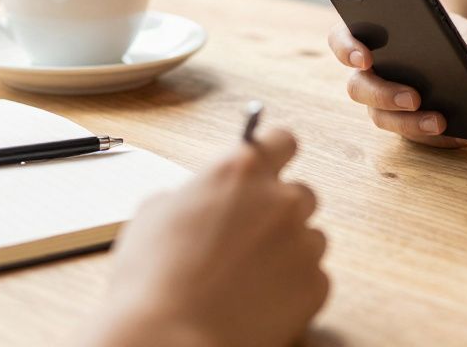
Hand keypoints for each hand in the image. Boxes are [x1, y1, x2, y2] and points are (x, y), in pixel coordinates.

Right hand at [88, 129, 328, 346]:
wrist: (167, 339)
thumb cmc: (151, 280)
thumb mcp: (155, 214)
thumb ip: (193, 194)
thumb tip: (200, 199)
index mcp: (241, 171)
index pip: (282, 140)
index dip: (275, 155)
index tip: (270, 168)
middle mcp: (280, 199)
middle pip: (301, 195)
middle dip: (280, 213)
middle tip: (249, 239)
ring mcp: (302, 243)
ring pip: (310, 238)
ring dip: (288, 252)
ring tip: (248, 279)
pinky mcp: (315, 285)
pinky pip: (313, 278)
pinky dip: (293, 289)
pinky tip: (259, 303)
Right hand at [327, 15, 466, 148]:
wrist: (460, 58)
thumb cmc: (451, 34)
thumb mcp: (464, 28)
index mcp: (369, 38)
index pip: (341, 39)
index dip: (346, 49)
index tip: (365, 58)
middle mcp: (367, 73)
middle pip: (358, 87)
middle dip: (384, 95)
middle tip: (413, 98)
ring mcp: (381, 101)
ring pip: (380, 117)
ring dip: (409, 123)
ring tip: (440, 122)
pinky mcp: (402, 122)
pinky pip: (409, 134)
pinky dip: (432, 138)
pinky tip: (458, 136)